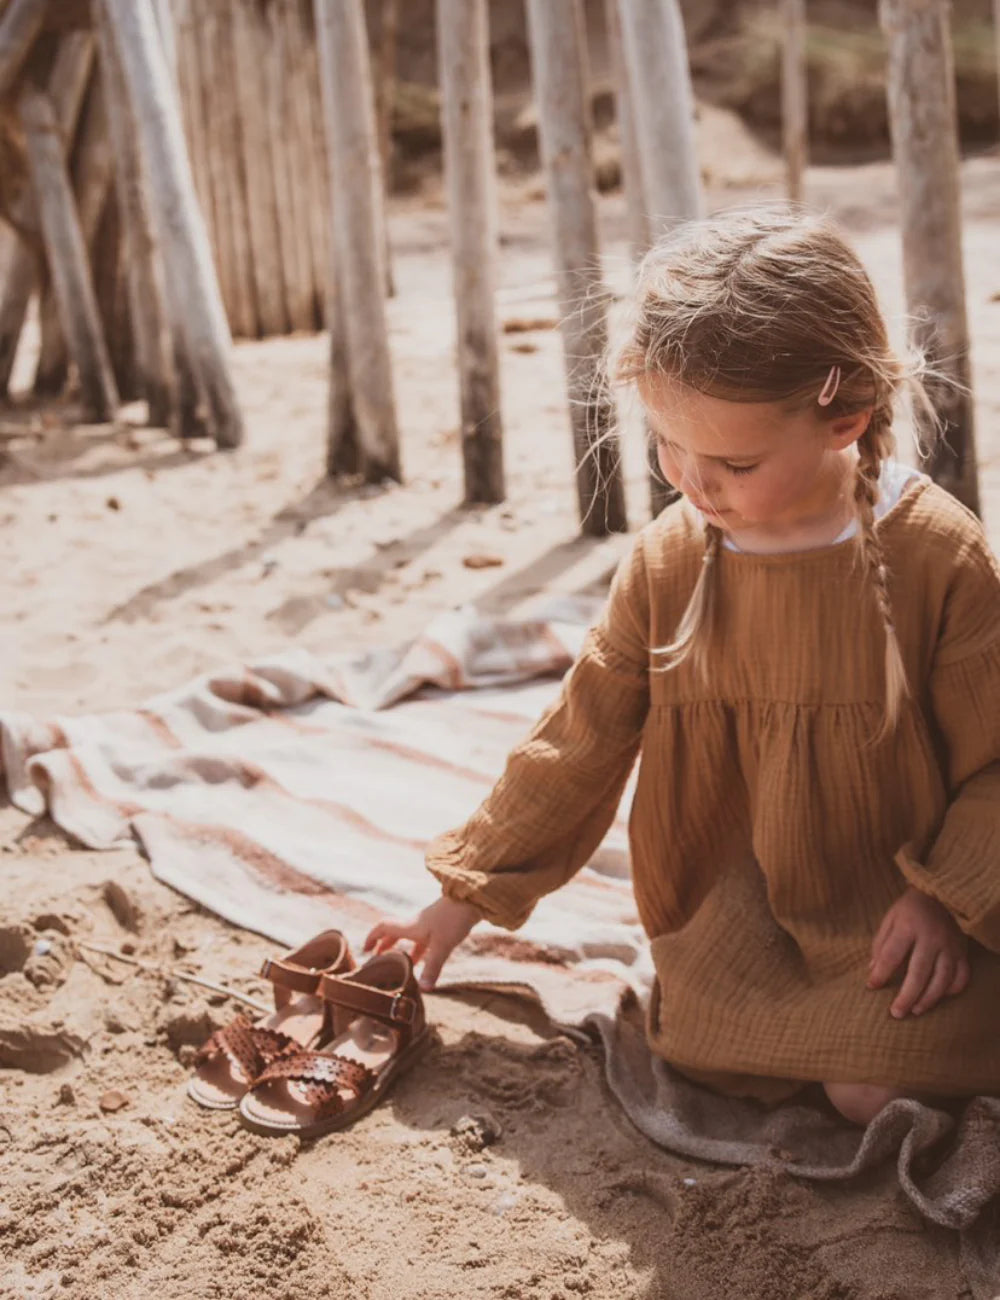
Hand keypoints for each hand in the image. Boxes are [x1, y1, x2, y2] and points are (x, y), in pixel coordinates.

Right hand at [364, 894, 480, 990]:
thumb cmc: (453, 919)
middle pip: (394, 933)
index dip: (372, 937)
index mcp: (410, 926)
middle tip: (377, 960)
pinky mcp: (440, 926)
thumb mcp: (442, 946)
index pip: (384, 927)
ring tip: (399, 966)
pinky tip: (424, 961)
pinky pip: (424, 940)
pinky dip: (419, 950)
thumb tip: (423, 989)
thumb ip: (432, 968)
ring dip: (402, 950)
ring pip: (409, 938)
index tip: (365, 949)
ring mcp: (429, 925)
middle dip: (384, 946)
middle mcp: (416, 924)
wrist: (473, 899)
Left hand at [868, 886, 969, 1017]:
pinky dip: (952, 990)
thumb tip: (872, 971)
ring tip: (915, 1011)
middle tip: (896, 1013)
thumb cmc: (910, 910)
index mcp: (908, 927)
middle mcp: (931, 938)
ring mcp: (950, 946)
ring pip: (942, 979)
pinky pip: (962, 976)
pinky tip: (939, 997)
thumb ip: (880, 944)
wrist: (941, 895)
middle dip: (907, 996)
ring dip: (929, 999)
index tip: (871, 987)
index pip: (892, 955)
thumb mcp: (890, 919)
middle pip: (919, 972)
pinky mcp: (963, 952)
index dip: (881, 974)